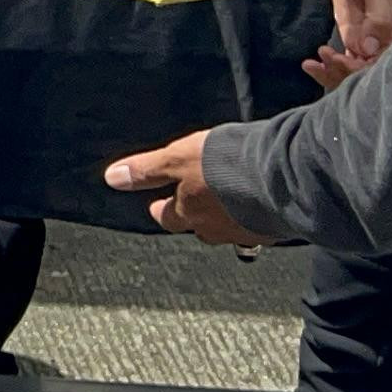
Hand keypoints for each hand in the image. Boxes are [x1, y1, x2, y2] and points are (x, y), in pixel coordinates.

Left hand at [106, 130, 274, 244]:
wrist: (279, 175)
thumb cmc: (223, 164)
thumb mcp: (175, 159)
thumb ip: (146, 170)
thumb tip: (112, 178)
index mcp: (190, 213)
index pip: (169, 218)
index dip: (163, 210)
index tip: (159, 207)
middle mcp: (217, 229)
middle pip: (200, 229)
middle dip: (196, 218)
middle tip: (195, 207)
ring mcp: (248, 232)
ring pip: (231, 231)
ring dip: (228, 219)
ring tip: (230, 205)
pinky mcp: (276, 229)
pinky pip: (262, 227)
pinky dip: (257, 218)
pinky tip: (263, 205)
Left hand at [305, 0, 391, 89]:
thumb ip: (378, 18)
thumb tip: (368, 49)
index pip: (380, 62)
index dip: (360, 68)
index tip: (341, 60)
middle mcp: (382, 38)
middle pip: (365, 69)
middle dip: (342, 73)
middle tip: (318, 62)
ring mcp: (366, 35)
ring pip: (352, 64)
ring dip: (332, 71)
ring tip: (310, 65)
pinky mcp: (353, 28)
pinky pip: (344, 52)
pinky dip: (329, 61)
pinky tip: (311, 63)